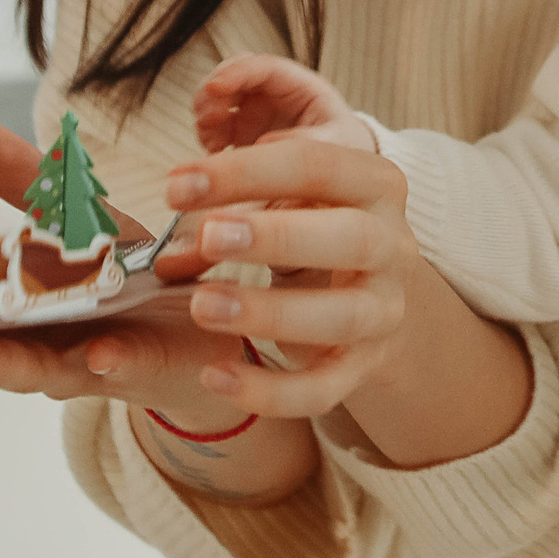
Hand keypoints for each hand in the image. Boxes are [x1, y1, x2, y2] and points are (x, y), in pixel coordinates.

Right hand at [0, 122, 252, 434]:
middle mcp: (32, 348)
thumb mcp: (77, 223)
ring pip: (30, 370)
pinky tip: (96, 356)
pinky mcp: (145, 363)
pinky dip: (108, 362)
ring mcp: (84, 361)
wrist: (218, 324)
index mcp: (4, 315)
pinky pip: (126, 366)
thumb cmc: (134, 283)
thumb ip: (27, 187)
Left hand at [157, 130, 417, 420]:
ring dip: (271, 311)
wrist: (377, 297)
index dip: (246, 172)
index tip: (175, 185)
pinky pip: (324, 389)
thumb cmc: (316, 231)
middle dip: (278, 236)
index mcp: (374, 186)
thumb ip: (234, 207)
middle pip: (351, 236)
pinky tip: (215, 377)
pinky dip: (270, 390)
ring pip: (342, 316)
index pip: (318, 167)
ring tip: (202, 305)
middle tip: (208, 237)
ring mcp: (383, 310)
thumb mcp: (290, 201)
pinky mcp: (365, 366)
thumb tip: (167, 243)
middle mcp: (391, 246)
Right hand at [193, 54, 375, 155]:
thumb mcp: (336, 145)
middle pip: (232, 75)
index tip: (215, 86)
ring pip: (217, 98)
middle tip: (208, 119)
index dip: (236, 72)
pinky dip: (207, 134)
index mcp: (300, 86)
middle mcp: (272, 93)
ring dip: (206, 112)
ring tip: (211, 140)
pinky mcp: (240, 132)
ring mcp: (254, 111)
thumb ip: (306, 142)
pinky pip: (214, 125)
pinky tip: (214, 152)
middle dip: (213, 91)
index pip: (263, 67)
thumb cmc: (345, 149)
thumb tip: (265, 144)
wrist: (345, 172)